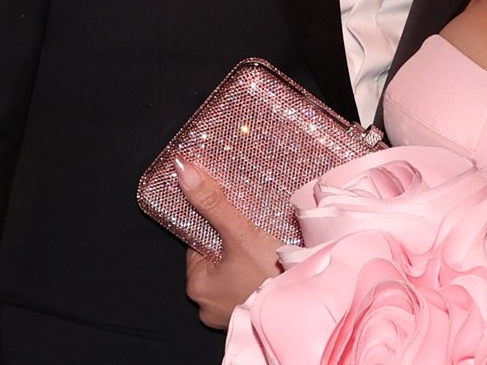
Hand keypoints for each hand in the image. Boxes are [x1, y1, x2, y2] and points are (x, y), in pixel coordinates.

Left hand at [176, 159, 282, 328]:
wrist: (304, 308)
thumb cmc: (270, 278)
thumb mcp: (239, 233)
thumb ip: (212, 202)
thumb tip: (183, 171)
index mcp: (196, 285)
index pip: (200, 242)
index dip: (219, 227)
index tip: (237, 220)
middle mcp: (206, 305)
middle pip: (217, 256)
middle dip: (235, 243)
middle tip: (256, 235)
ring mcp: (226, 314)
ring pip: (232, 271)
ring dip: (246, 259)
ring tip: (266, 250)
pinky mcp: (247, 316)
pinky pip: (245, 285)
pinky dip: (255, 275)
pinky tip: (270, 266)